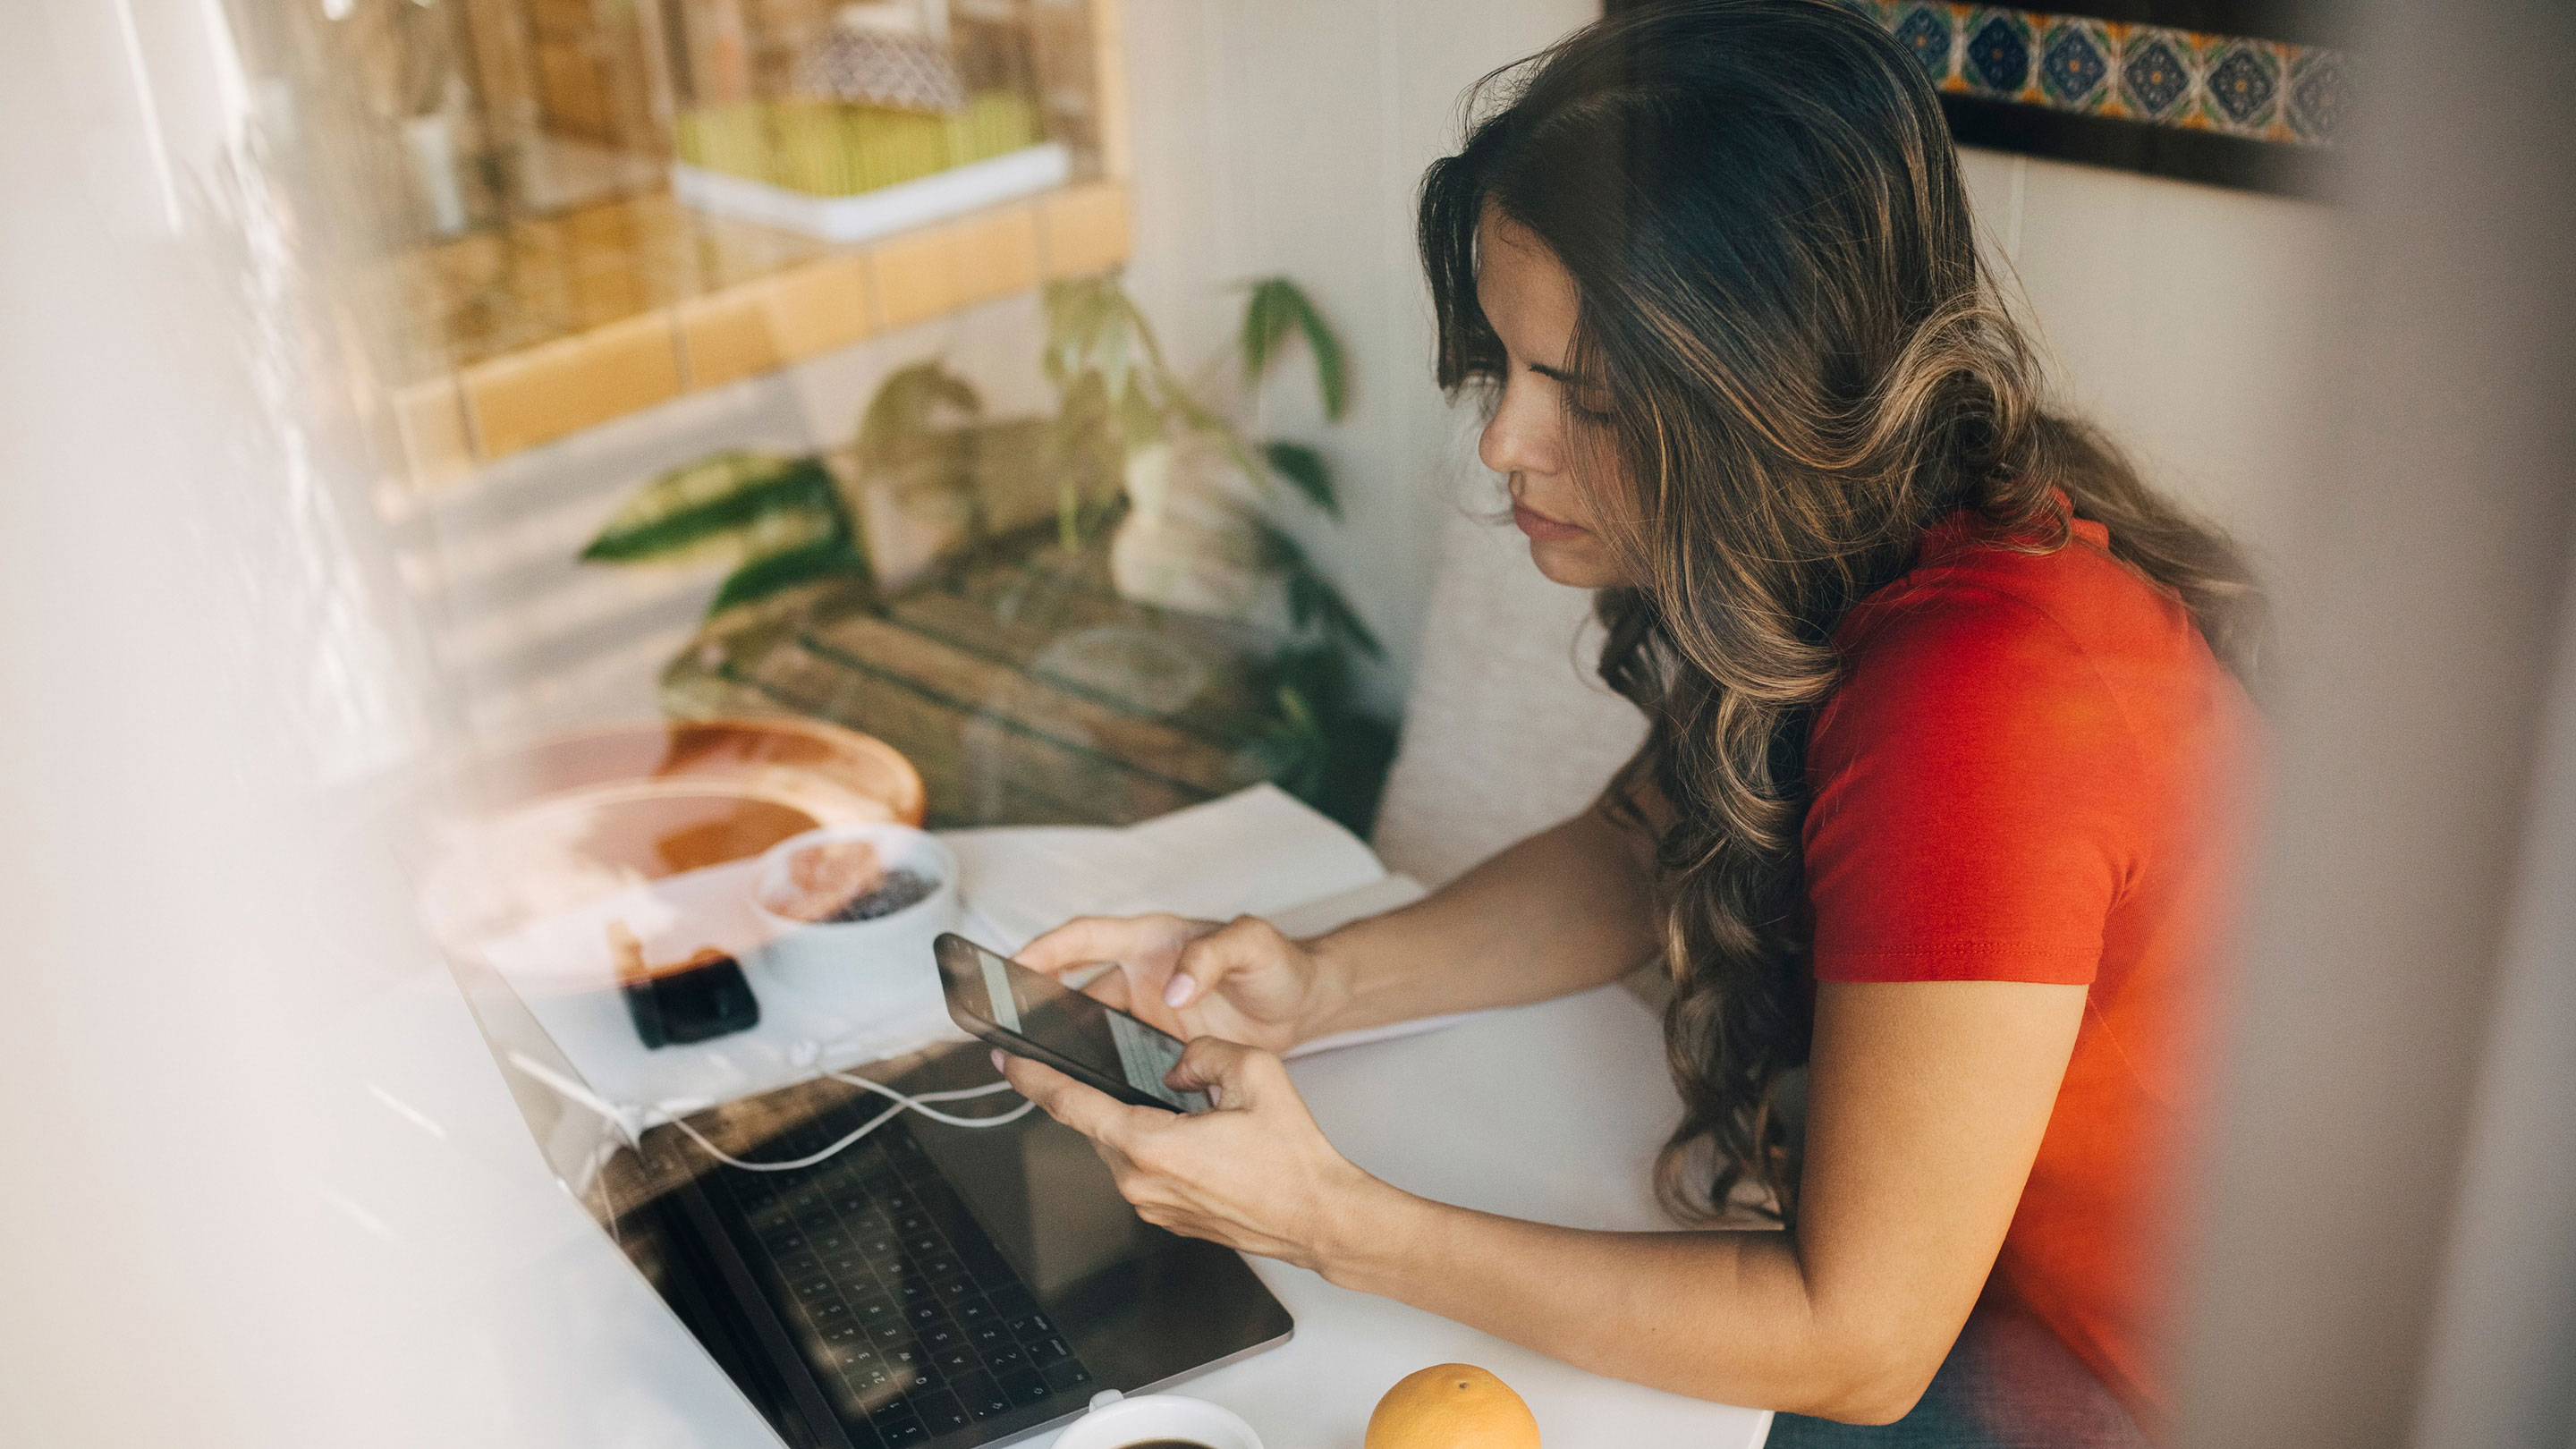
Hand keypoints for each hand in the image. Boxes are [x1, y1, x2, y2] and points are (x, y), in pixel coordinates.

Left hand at [993, 1039, 1390, 1272]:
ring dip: (1136, 1120)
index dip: (1033, 1078)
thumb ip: (1203, 1052)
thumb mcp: (1254, 1071)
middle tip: (1140, 1073)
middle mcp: (1139, 1180)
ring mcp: (1150, 1205)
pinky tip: (1196, 1136)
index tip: (1007, 1061)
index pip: (1071, 1104)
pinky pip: (1141, 1170)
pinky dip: (1154, 1146)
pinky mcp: (1166, 1217)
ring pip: (1119, 1146)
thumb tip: (1177, 1064)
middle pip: (1097, 1123)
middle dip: (1108, 1093)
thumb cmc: (1293, 1158)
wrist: (1319, 1217)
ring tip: (1187, 1108)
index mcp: (1150, 1144)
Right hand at [1013, 914, 1343, 1053]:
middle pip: (1073, 989)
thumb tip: (1175, 987)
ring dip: (1064, 1046)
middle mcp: (1141, 975)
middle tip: (1006, 1032)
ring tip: (1035, 1069)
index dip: (1045, 949)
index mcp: (1153, 941)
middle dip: (1036, 1008)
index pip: (1084, 937)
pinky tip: (1090, 1095)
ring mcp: (1147, 1013)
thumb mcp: (1254, 945)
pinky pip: (1117, 1059)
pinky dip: (1099, 1074)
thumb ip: (1213, 956)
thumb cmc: (1281, 964)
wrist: (1306, 1004)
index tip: (1013, 966)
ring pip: (1090, 1030)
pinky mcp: (1158, 1046)